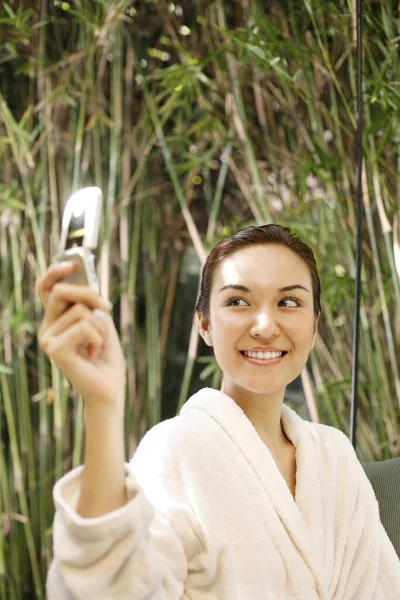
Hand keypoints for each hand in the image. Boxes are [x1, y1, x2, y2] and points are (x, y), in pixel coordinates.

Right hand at [37, 262, 125, 411]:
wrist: (110, 388)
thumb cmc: (106, 357)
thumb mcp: (101, 322)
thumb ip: (90, 303)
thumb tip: (87, 285)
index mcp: (56, 319)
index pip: (46, 288)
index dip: (54, 271)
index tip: (71, 263)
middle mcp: (47, 327)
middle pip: (61, 291)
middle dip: (89, 293)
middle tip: (107, 307)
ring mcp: (48, 339)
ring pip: (79, 311)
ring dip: (100, 326)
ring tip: (98, 344)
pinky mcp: (54, 350)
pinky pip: (83, 326)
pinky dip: (98, 337)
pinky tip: (93, 353)